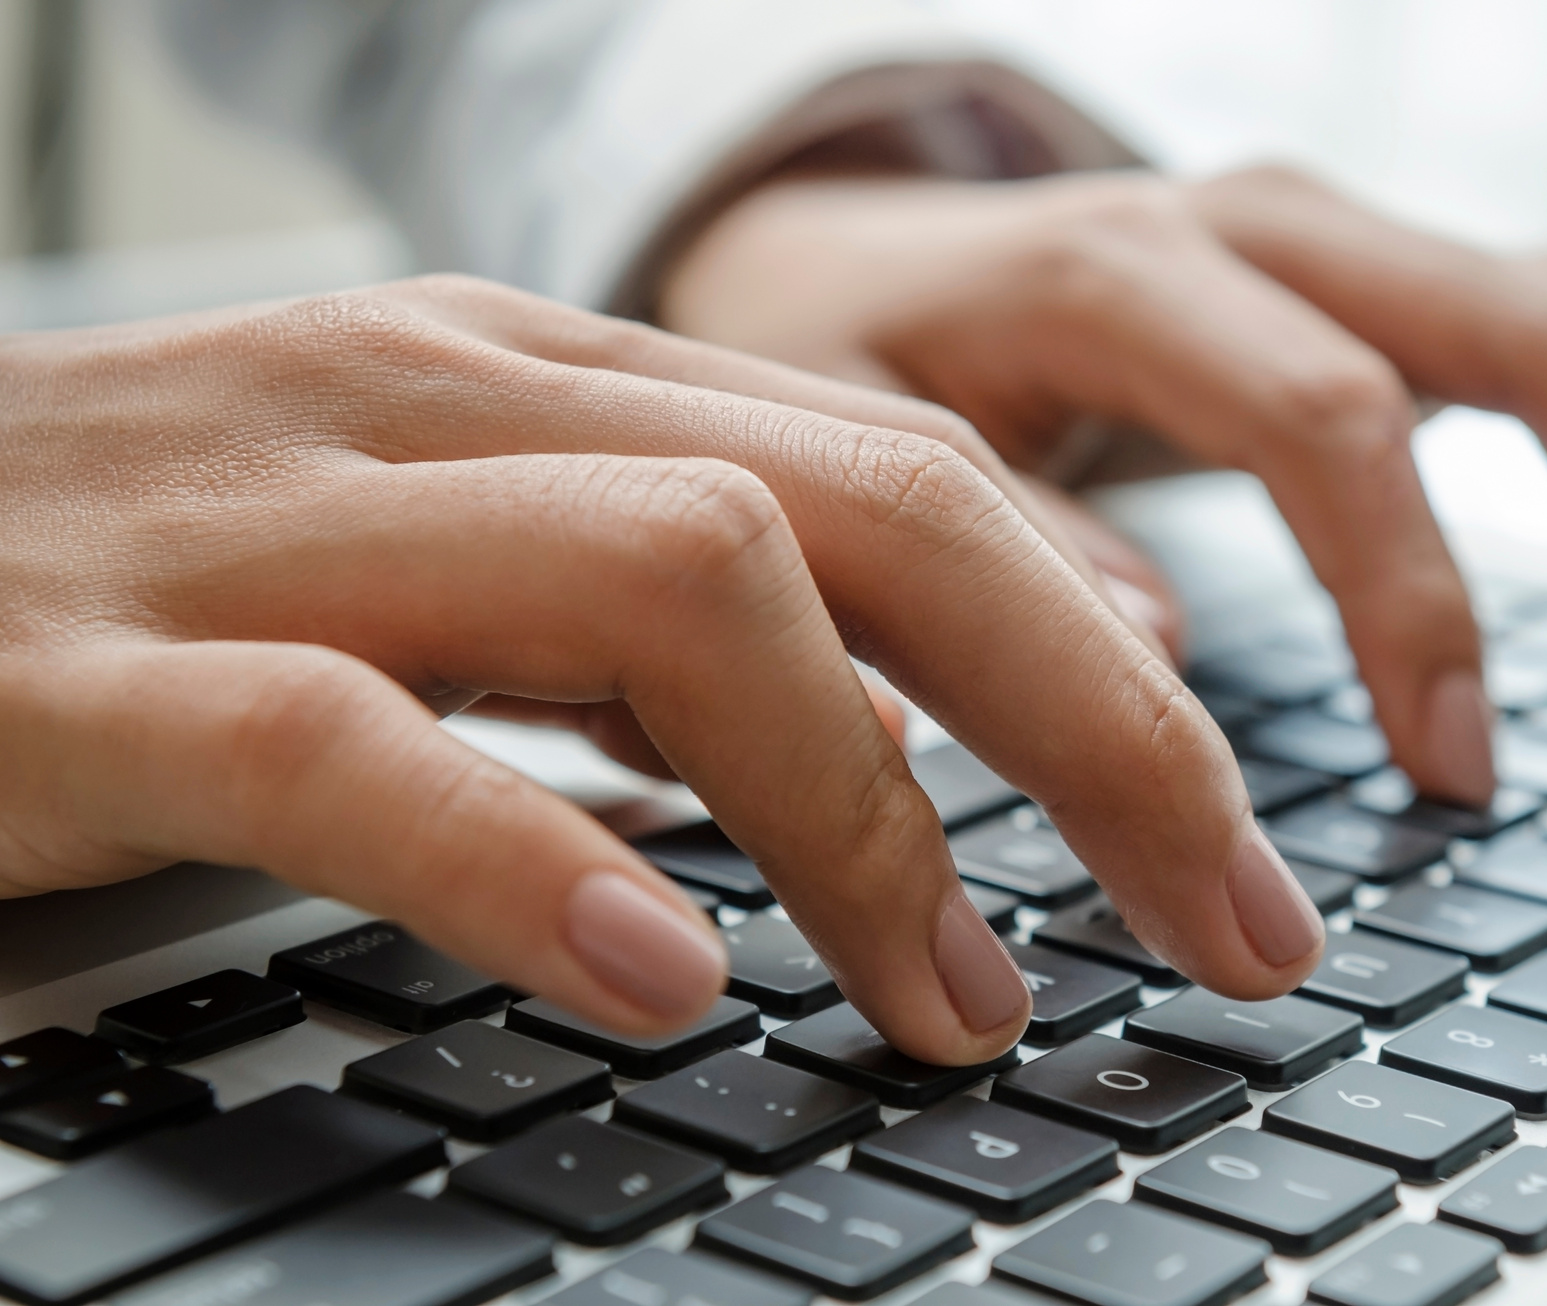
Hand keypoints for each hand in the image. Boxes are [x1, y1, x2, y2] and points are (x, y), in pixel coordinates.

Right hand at [0, 276, 1320, 1063]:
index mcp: (541, 381)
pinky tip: (664, 977)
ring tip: (967, 997)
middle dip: (1097, 727)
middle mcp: (446, 410)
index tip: (1216, 811)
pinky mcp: (100, 674)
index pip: (908, 470)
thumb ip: (654, 626)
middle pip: (872, 512)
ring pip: (675, 584)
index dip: (1102, 645)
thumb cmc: (145, 564)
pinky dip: (527, 858)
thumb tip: (886, 743)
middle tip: (1228, 924)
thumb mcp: (446, 556)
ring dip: (867, 814)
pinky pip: (350, 748)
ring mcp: (278, 524)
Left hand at [661, 167, 1546, 806]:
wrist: (833, 254)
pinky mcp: (1368, 266)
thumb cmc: (842, 366)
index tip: (1459, 777)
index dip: (1416, 601)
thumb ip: (987, 548)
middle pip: (1517, 333)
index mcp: (1124, 275)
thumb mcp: (857, 451)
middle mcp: (1260, 228)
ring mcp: (1332, 236)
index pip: (1331, 424)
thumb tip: (1153, 661)